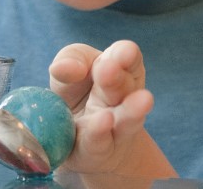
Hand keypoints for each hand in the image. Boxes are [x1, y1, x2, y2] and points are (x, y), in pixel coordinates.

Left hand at [48, 40, 158, 173]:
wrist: (73, 140)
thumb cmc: (75, 94)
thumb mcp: (67, 73)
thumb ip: (67, 63)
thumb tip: (62, 68)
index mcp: (118, 69)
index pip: (127, 57)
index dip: (125, 54)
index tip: (124, 52)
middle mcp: (124, 97)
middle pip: (124, 85)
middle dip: (116, 77)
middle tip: (108, 68)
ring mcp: (116, 127)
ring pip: (125, 118)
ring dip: (130, 111)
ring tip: (140, 101)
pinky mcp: (100, 151)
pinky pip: (100, 142)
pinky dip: (101, 133)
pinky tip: (102, 123)